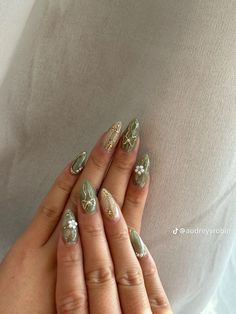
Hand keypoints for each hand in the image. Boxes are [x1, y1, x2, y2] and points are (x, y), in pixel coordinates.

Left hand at [0, 118, 171, 312]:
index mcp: (103, 265)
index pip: (127, 217)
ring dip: (97, 164)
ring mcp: (54, 246)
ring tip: (112, 138)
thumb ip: (106, 267)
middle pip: (109, 198)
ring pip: (82, 197)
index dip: (136, 189)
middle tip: (132, 134)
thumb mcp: (92, 295)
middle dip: (120, 164)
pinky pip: (50, 207)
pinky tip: (77, 161)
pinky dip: (64, 183)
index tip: (144, 163)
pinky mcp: (27, 248)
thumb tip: (122, 241)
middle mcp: (84, 251)